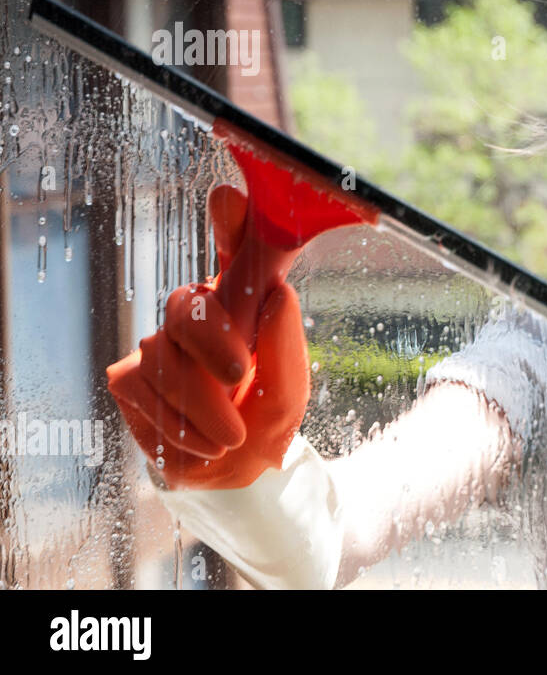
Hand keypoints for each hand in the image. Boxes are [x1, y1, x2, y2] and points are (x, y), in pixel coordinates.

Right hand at [106, 184, 310, 489]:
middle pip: (186, 306)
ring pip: (163, 356)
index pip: (237, 254)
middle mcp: (197, 314)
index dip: (232, 224)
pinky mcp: (128, 378)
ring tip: (232, 436)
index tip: (229, 199)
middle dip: (213, 341)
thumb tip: (278, 294)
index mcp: (243, 305)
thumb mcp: (289, 388)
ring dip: (202, 404)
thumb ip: (285, 345)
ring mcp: (158, 344)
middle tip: (239, 374)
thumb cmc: (265, 418)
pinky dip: (176, 423)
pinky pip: (140, 389)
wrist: (234, 475)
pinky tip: (201, 442)